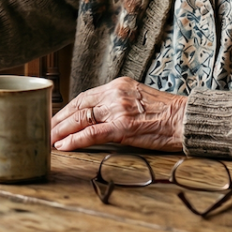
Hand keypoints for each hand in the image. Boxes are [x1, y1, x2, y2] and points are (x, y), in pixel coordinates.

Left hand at [51, 77, 187, 151]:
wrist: (188, 119)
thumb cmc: (168, 114)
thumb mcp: (139, 100)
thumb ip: (119, 104)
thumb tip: (101, 117)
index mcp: (119, 86)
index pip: (84, 97)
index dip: (66, 110)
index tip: (54, 119)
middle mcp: (115, 93)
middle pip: (78, 106)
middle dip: (58, 120)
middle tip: (43, 130)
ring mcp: (118, 109)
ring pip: (81, 119)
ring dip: (60, 131)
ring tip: (47, 140)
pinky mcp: (124, 126)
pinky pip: (93, 134)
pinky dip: (75, 140)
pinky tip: (63, 146)